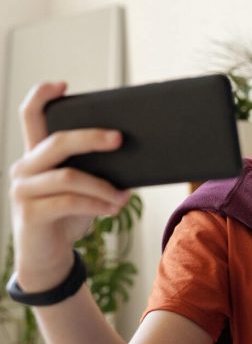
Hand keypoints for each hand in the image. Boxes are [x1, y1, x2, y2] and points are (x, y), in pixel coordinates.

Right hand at [9, 82, 129, 290]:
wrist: (49, 258)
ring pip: (69, 176)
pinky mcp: (30, 213)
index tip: (63, 85)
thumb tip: (136, 154)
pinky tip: (114, 208)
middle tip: (120, 139)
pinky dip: (97, 204)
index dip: (42, 97)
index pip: (31, 117)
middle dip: (92, 137)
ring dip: (103, 186)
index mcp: (37, 156)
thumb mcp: (84, 189)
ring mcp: (23, 190)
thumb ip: (97, 170)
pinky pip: (70, 202)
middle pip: (57, 141)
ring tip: (124, 196)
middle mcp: (24, 168)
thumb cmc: (69, 216)